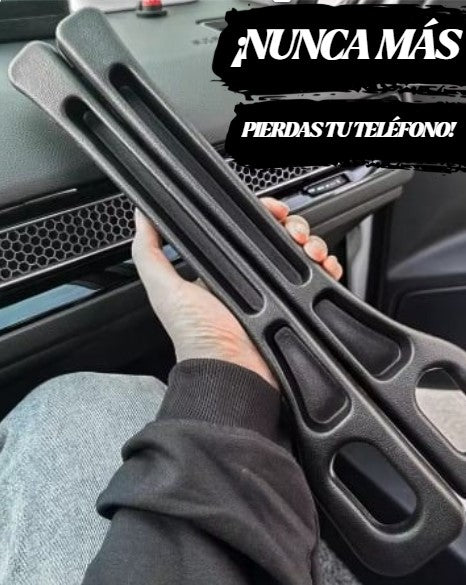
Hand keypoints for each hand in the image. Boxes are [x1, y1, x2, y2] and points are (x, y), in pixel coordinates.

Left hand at [132, 198, 342, 388]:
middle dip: (291, 225)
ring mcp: (276, 293)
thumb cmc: (197, 336)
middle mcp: (252, 279)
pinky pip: (318, 279)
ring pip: (302, 253)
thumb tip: (141, 217)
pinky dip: (328, 267)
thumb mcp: (165, 290)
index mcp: (223, 270)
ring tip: (308, 247)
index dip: (260, 215)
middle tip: (292, 230)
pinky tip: (324, 265)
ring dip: (311, 242)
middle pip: (278, 238)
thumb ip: (149, 253)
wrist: (231, 370)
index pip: (246, 231)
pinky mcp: (296, 306)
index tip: (270, 208)